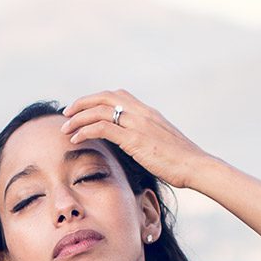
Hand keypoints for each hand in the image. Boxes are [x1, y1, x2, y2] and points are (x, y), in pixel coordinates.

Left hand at [62, 90, 216, 191]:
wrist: (196, 165)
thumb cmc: (183, 160)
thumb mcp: (163, 142)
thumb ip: (147, 137)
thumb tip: (136, 143)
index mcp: (148, 112)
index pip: (117, 95)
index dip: (96, 99)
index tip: (83, 108)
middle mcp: (141, 112)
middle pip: (103, 97)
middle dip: (81, 103)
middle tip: (67, 113)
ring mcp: (137, 123)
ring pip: (98, 111)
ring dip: (78, 118)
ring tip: (64, 128)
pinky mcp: (134, 138)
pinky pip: (102, 128)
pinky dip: (84, 131)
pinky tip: (75, 139)